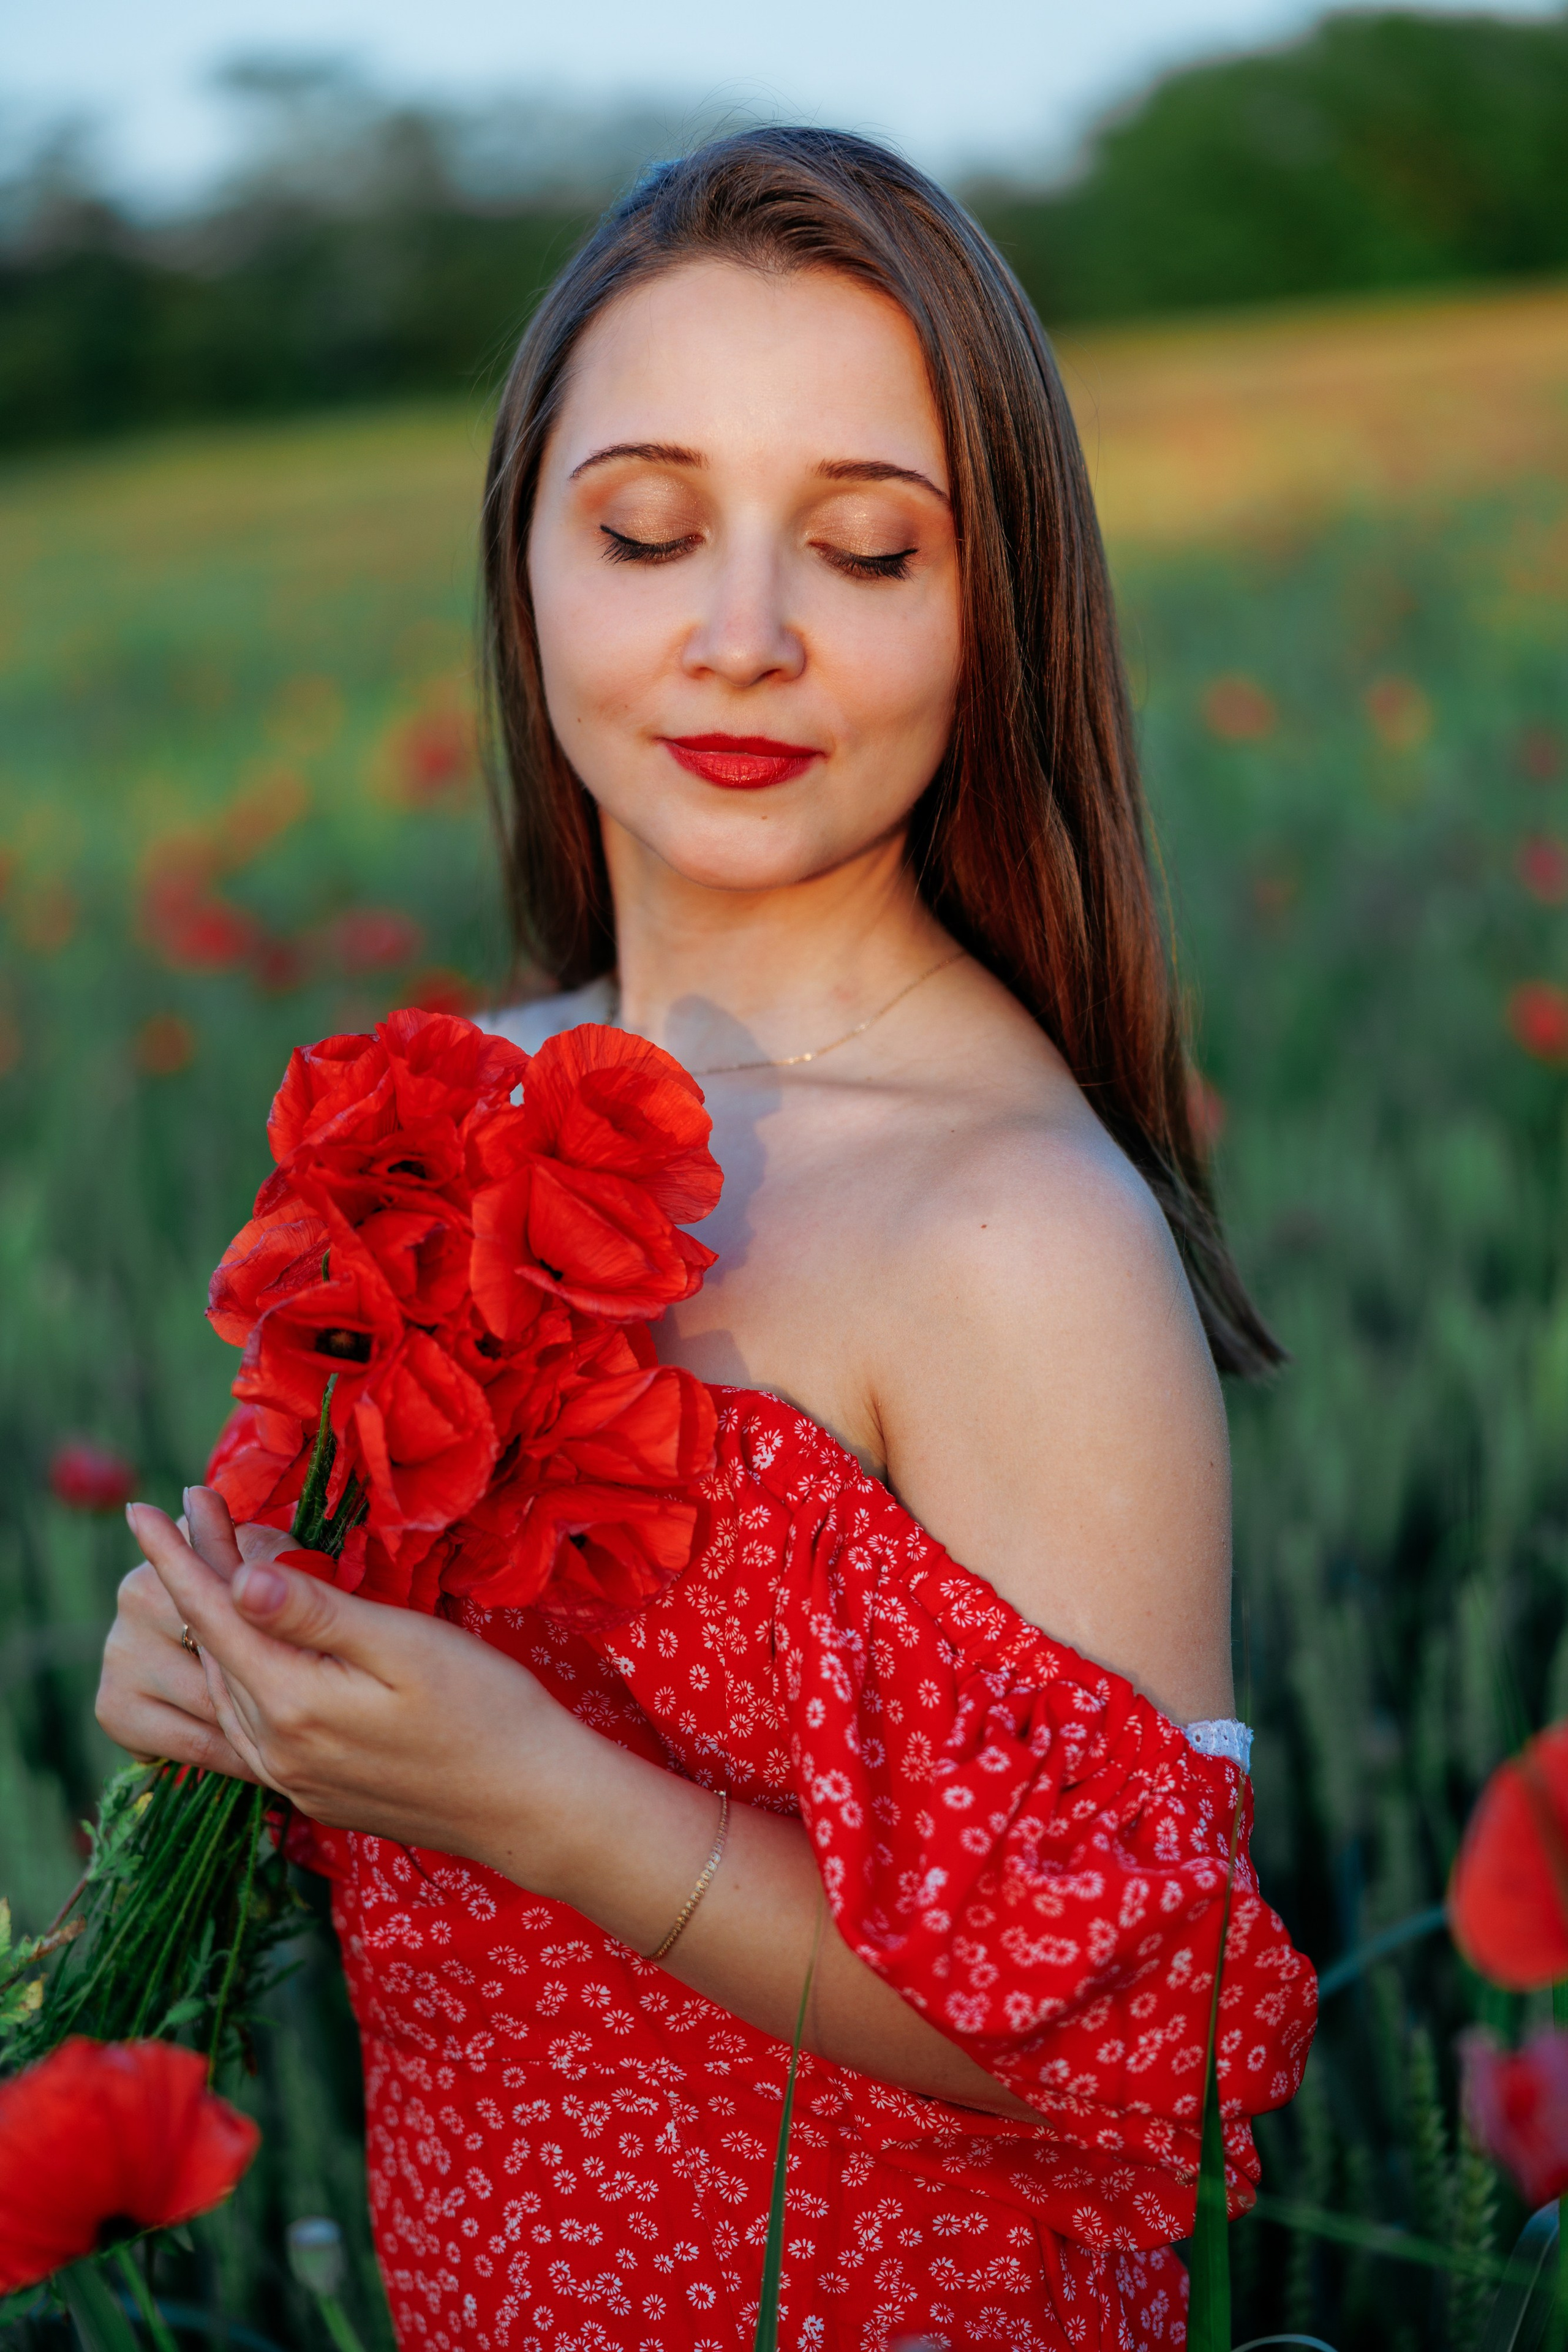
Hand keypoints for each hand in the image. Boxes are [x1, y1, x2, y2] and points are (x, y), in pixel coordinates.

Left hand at [120, 1487, 585, 1879]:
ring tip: (215, 1568)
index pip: (212, 1615)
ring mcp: (294, 1778)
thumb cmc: (485, 1710)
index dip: (177, 1556)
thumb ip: (318, 1615)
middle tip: (194, 1510)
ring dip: (215, 1625)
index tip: (143, 1507)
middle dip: (197, 1576)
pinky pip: (250, 1727)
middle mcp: (277, 1750)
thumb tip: (238, 1580)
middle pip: (215, 1647)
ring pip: (227, 1689)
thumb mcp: (406, 1646)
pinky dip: (238, 1675)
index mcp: (293, 1705)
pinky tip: (247, 1654)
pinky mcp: (316, 1792)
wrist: (532, 1805)